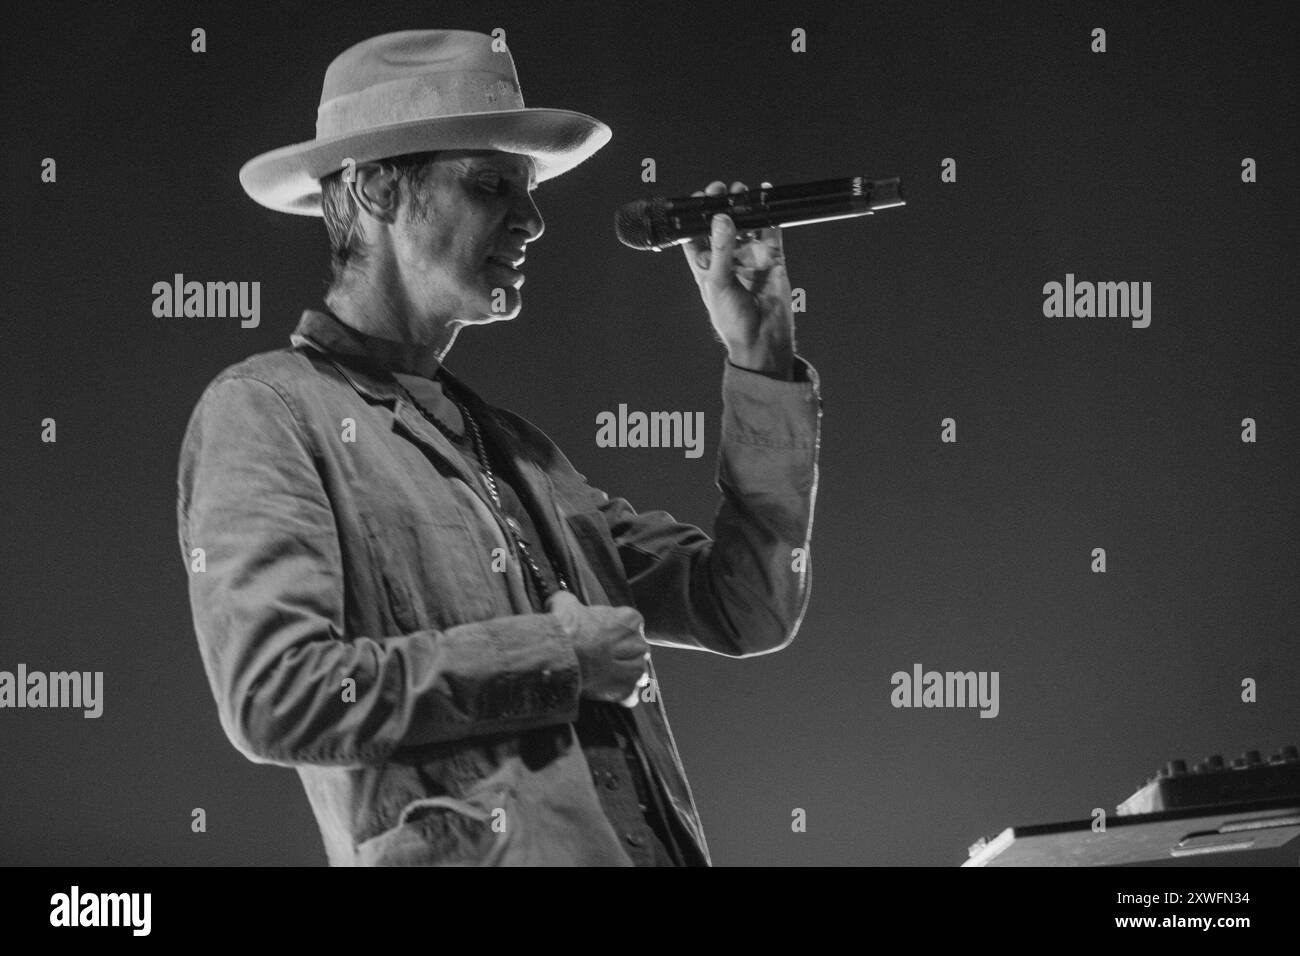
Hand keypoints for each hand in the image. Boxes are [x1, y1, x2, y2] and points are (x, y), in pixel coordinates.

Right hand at [546, 590, 650, 707]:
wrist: (558, 656)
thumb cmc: (564, 628)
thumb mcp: (566, 603)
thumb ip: (573, 603)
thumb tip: (565, 602)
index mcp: (629, 619)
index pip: (632, 623)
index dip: (618, 630)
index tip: (606, 635)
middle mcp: (638, 643)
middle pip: (638, 648)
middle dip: (625, 653)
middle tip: (605, 657)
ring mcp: (634, 668)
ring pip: (638, 672)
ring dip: (626, 674)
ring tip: (609, 676)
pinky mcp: (625, 689)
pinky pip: (631, 695)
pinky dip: (622, 695)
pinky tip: (610, 692)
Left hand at [681, 179, 794, 377]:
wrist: (762, 339)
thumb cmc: (731, 319)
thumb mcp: (718, 282)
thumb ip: (721, 249)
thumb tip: (722, 218)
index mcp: (706, 266)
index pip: (696, 235)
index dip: (697, 216)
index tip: (701, 197)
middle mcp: (727, 259)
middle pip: (723, 225)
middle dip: (722, 206)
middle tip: (722, 190)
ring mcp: (750, 257)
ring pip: (746, 225)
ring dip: (744, 207)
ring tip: (742, 191)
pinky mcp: (772, 258)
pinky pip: (770, 231)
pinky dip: (769, 215)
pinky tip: (766, 196)